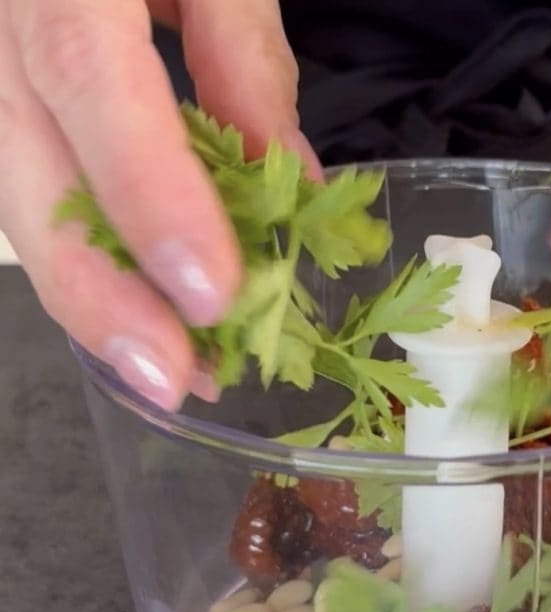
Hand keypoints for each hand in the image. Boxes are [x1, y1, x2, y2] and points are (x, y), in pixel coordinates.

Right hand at [0, 0, 317, 407]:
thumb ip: (243, 56)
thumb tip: (289, 183)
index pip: (83, 73)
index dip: (144, 193)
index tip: (212, 294)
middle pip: (17, 164)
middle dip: (99, 294)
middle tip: (175, 383)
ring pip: (12, 190)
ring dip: (92, 294)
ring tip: (171, 364)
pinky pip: (22, 176)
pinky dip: (83, 249)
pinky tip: (136, 303)